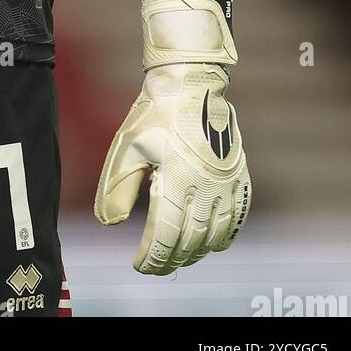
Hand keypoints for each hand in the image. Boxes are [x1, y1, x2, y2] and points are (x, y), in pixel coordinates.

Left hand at [94, 60, 250, 274]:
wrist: (192, 83)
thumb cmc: (155, 113)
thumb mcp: (126, 147)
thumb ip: (117, 188)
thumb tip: (111, 224)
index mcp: (176, 180)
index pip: (165, 236)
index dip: (152, 258)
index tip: (139, 266)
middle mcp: (207, 186)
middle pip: (191, 241)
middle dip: (171, 260)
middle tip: (154, 267)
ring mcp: (227, 183)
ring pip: (217, 235)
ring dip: (196, 252)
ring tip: (178, 257)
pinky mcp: (240, 177)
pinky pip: (238, 219)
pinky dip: (224, 237)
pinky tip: (210, 243)